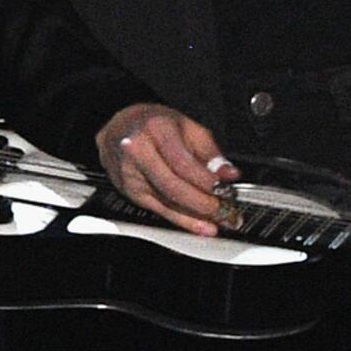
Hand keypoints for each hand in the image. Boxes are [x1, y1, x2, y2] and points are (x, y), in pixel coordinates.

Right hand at [96, 103, 236, 234]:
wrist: (120, 127)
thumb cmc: (157, 125)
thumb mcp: (189, 127)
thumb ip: (211, 152)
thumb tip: (229, 174)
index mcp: (156, 130)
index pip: (182, 162)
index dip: (205, 180)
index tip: (225, 188)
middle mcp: (138, 152)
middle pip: (172, 186)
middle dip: (202, 203)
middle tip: (226, 211)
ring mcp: (131, 174)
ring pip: (166, 202)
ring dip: (196, 216)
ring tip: (220, 221)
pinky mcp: (130, 191)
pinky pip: (159, 210)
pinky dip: (183, 220)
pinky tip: (200, 225)